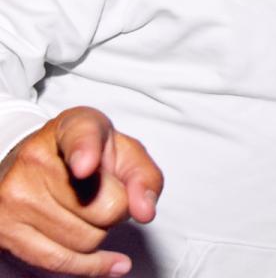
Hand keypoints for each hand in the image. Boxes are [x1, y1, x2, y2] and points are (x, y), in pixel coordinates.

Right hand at [0, 106, 162, 276]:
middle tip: (107, 196)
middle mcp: (37, 158)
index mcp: (73, 127)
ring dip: (100, 233)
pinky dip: (91, 267)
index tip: (86, 166)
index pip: (80, 137)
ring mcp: (16, 196)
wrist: (37, 163)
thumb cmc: (91, 158)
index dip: (84, 152)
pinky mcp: (5, 230)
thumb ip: (145, 177)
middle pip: (104, 207)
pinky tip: (112, 264)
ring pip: (85, 240)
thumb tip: (144, 211)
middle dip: (118, 210)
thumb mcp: (125, 153)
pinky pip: (59, 262)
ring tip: (89, 212)